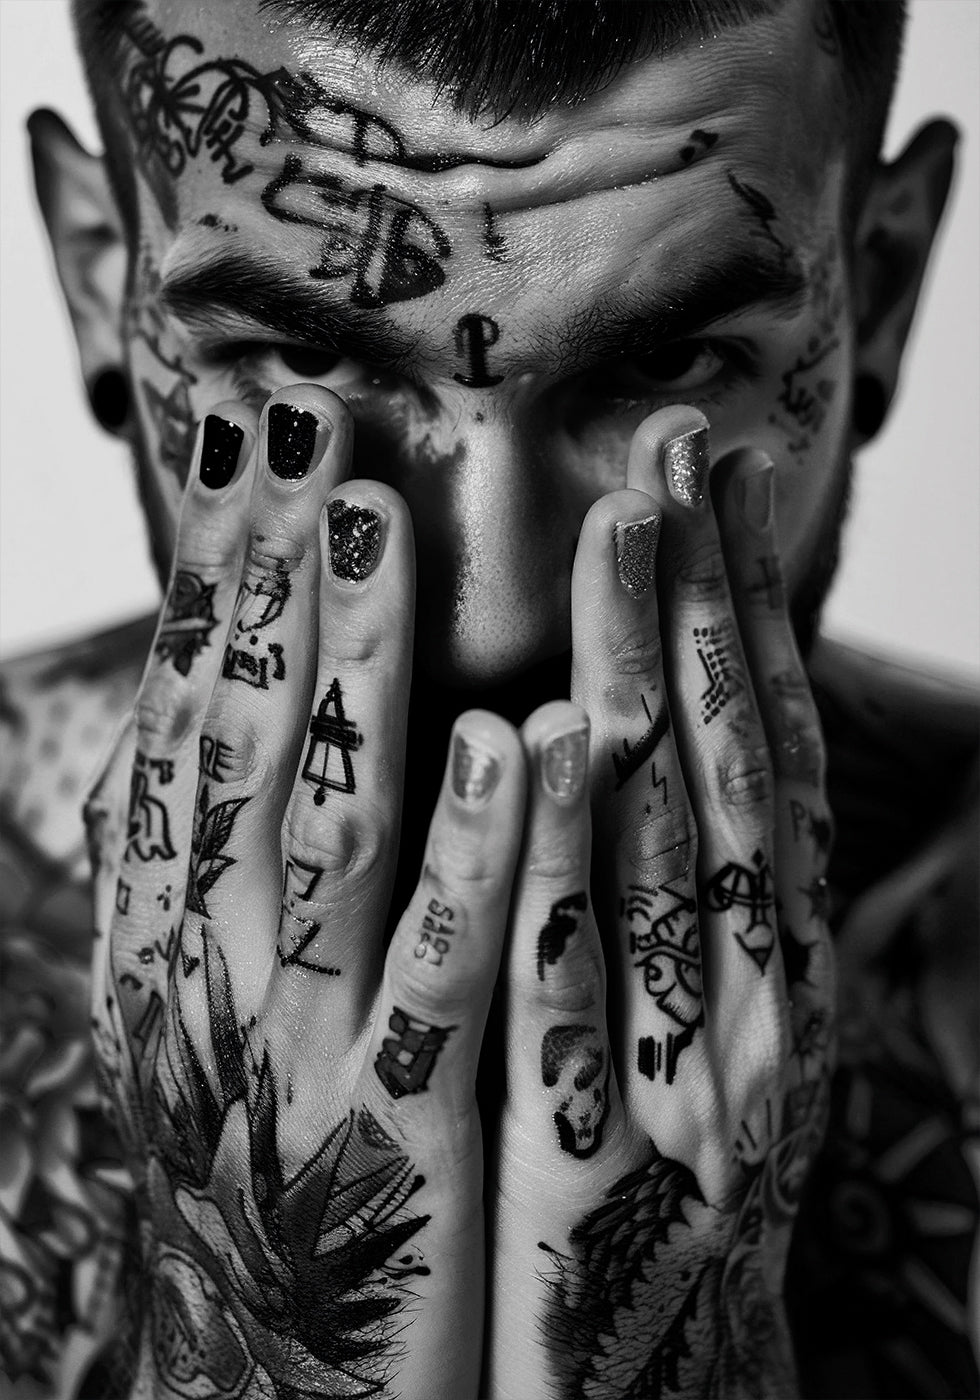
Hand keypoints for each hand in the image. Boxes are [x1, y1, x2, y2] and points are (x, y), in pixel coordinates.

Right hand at [84, 387, 528, 1399]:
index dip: (219, 578)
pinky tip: (505, 738)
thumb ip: (218, 868)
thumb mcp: (216, 1002)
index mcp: (166, 939)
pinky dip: (471, 854)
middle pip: (237, 748)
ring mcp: (294, 1052)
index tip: (251, 443)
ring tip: (372, 521)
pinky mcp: (397, 1134)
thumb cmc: (265, 1156)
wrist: (285, 1376)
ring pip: (321, 833)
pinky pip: (439, 977)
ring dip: (347, 671)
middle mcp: (206, 977)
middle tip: (302, 421)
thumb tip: (216, 710)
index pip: (191, 724)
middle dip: (269, 578)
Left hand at [488, 406, 835, 1397]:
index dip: (740, 604)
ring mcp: (695, 1076)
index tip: (711, 475)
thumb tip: (647, 743)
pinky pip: (577, 990)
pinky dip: (566, 858)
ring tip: (627, 531)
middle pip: (729, 768)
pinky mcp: (605, 1159)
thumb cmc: (667, 1176)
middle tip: (676, 446)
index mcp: (768, 959)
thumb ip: (681, 892)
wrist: (658, 1390)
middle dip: (704, 594)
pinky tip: (543, 745)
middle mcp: (756, 996)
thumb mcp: (694, 1018)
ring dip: (650, 679)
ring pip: (673, 847)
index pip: (754, 750)